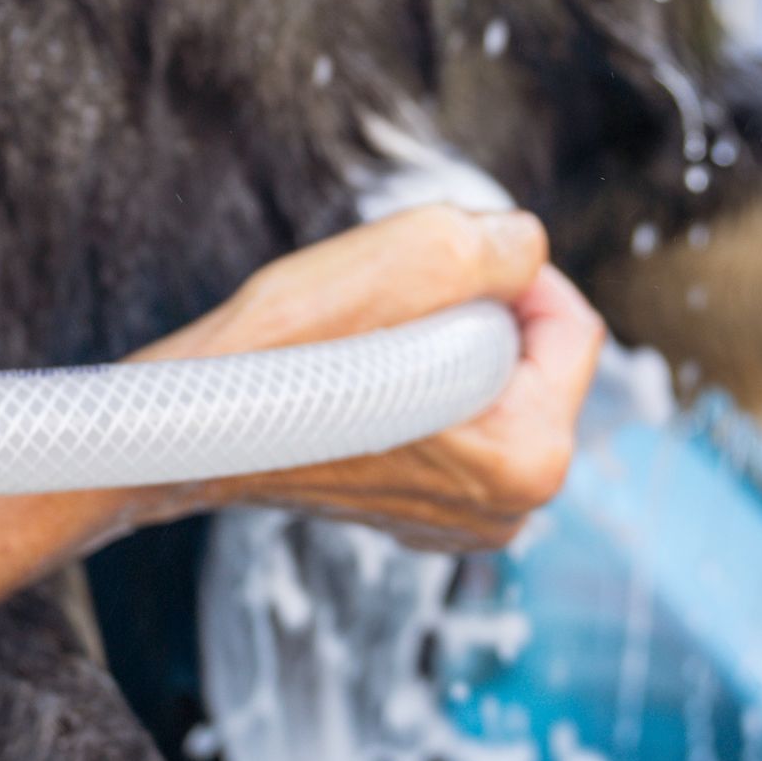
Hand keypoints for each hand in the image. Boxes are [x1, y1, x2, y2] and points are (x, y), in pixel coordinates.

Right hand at [127, 206, 603, 548]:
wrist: (189, 419)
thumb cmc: (291, 349)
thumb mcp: (421, 251)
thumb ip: (508, 243)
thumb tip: (526, 249)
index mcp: (534, 460)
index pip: (572, 325)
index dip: (513, 273)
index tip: (445, 267)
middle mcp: (508, 509)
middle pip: (530, 357)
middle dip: (477, 312)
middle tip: (395, 308)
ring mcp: (459, 518)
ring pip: (485, 381)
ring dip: (442, 342)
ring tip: (370, 342)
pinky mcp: (413, 508)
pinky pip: (445, 414)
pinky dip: (412, 381)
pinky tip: (356, 376)